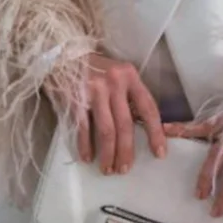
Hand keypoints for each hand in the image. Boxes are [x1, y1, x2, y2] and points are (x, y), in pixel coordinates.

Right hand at [44, 52, 166, 174]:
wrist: (62, 53)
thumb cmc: (93, 67)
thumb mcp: (117, 73)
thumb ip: (128, 95)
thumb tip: (140, 127)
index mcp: (129, 75)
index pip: (148, 107)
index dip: (155, 133)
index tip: (159, 153)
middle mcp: (114, 82)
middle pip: (126, 125)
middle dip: (126, 151)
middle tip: (125, 169)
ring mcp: (94, 91)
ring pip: (107, 131)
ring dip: (108, 154)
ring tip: (108, 169)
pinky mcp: (75, 99)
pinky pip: (84, 129)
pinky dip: (86, 146)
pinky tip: (88, 157)